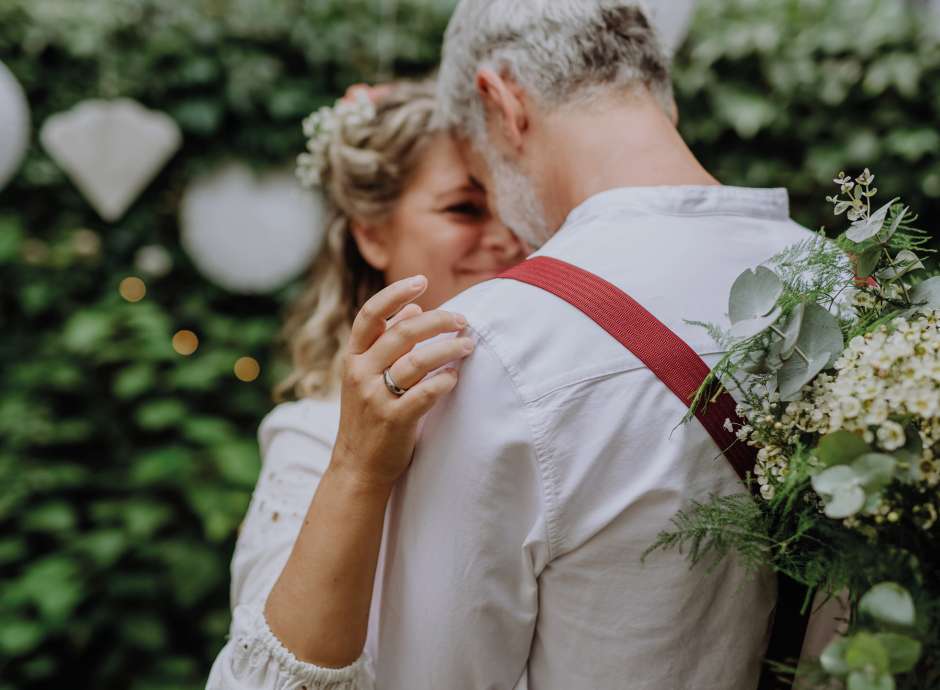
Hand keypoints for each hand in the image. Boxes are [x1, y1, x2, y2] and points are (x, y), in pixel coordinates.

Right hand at [331, 275, 473, 489]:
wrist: (358, 466)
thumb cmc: (369, 415)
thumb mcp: (367, 375)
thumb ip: (387, 342)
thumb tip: (412, 309)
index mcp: (353, 357)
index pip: (370, 314)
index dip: (395, 293)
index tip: (422, 281)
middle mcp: (360, 373)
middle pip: (403, 333)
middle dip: (439, 321)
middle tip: (463, 321)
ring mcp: (375, 397)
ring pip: (418, 360)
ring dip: (449, 349)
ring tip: (469, 345)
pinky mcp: (394, 419)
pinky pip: (426, 393)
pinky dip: (445, 381)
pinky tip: (455, 377)